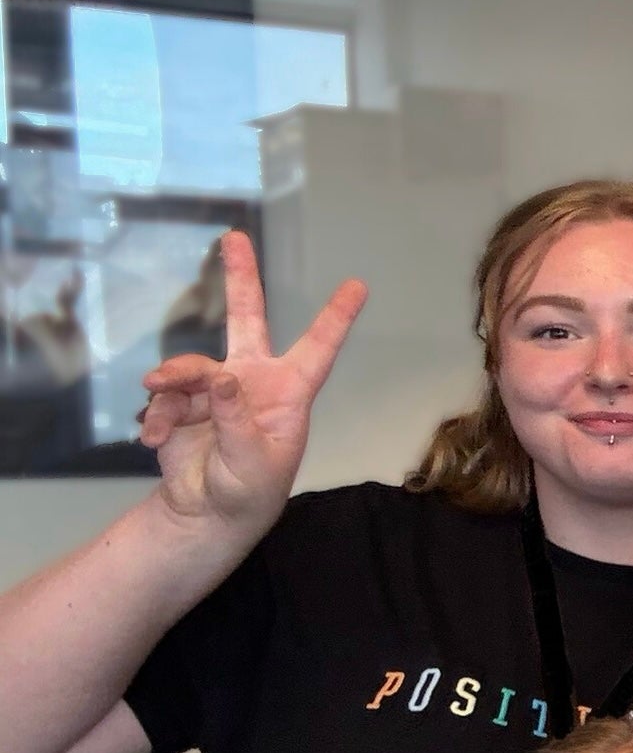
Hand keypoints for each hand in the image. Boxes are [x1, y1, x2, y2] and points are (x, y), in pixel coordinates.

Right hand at [138, 232, 366, 533]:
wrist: (208, 514)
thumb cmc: (249, 492)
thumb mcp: (251, 462)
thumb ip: (234, 419)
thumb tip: (221, 377)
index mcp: (288, 394)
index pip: (318, 349)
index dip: (336, 318)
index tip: (358, 285)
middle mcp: (254, 382)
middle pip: (249, 319)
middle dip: (241, 277)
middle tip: (233, 237)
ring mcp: (216, 390)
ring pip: (191, 367)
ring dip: (171, 383)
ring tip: (159, 411)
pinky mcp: (184, 404)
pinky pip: (164, 396)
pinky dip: (155, 415)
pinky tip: (153, 439)